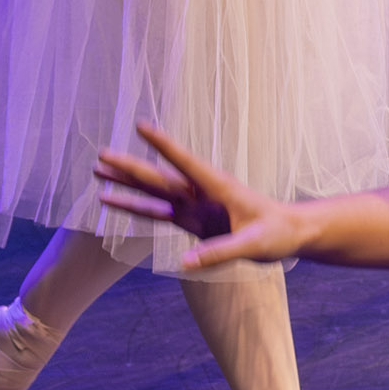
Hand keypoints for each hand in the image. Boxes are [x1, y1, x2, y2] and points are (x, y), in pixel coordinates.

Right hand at [96, 122, 319, 271]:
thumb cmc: (277, 233)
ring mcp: (196, 206)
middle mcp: (203, 192)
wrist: (290, 235)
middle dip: (130, 167)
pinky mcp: (193, 221)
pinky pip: (158, 213)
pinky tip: (112, 201)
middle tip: (101, 154)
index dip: (163, 145)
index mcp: (219, 187)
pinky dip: (135, 208)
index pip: (186, 162)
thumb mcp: (252, 244)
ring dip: (126, 183)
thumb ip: (220, 252)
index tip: (141, 126)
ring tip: (98, 171)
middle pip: (160, 177)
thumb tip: (183, 263)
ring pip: (154, 192)